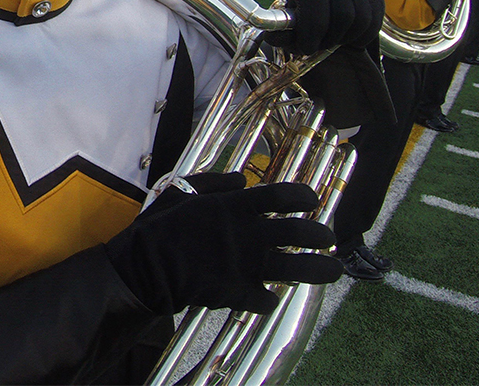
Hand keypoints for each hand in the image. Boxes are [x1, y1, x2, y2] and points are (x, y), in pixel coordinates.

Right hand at [104, 173, 340, 314]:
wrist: (143, 268)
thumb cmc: (160, 227)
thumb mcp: (184, 190)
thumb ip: (215, 182)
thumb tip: (242, 178)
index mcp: (235, 205)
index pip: (283, 195)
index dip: (304, 196)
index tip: (314, 201)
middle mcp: (248, 233)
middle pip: (298, 232)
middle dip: (321, 235)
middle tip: (331, 239)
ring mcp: (245, 265)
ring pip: (295, 267)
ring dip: (319, 270)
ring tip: (335, 271)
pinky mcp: (237, 292)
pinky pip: (264, 298)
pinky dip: (270, 300)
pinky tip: (272, 298)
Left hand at [264, 0, 383, 54]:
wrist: (320, 12)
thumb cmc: (301, 23)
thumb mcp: (286, 30)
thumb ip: (280, 34)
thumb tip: (275, 35)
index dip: (313, 25)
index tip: (308, 47)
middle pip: (342, 11)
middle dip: (332, 37)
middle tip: (324, 45)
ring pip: (362, 16)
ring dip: (349, 37)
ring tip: (336, 40)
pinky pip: (376, 14)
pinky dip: (365, 33)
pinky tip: (352, 35)